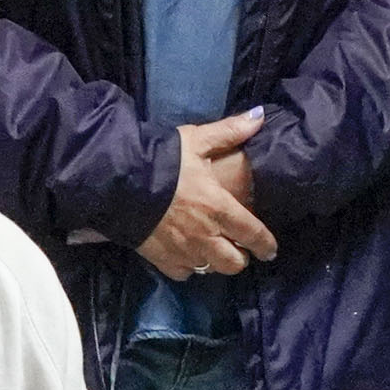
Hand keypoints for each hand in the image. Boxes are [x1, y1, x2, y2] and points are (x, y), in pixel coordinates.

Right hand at [138, 111, 276, 281]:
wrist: (119, 180)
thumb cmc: (164, 159)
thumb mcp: (198, 140)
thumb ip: (230, 132)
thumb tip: (259, 116)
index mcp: (219, 207)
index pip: (252, 234)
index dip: (266, 245)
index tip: (270, 250)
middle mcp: (205, 235)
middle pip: (234, 263)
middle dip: (241, 256)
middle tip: (238, 246)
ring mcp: (183, 250)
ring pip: (211, 270)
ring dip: (216, 262)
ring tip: (214, 250)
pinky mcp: (162, 258)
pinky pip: (184, 273)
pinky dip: (189, 267)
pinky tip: (187, 255)